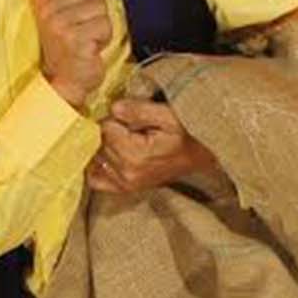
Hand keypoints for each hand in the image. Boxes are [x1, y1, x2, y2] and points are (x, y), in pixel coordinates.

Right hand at [30, 0, 113, 109]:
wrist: (64, 80)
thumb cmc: (70, 43)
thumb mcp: (75, 8)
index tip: (76, 16)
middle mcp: (48, 9)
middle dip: (96, 13)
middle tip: (82, 30)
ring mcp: (59, 25)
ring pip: (102, 9)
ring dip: (100, 27)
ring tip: (85, 40)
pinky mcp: (74, 40)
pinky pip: (105, 27)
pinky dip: (103, 39)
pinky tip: (90, 48)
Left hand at [87, 97, 213, 193]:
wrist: (200, 156)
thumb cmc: (186, 133)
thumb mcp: (168, 115)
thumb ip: (139, 110)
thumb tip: (113, 108)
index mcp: (136, 156)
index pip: (105, 128)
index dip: (115, 117)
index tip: (130, 116)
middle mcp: (126, 174)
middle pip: (99, 142)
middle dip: (110, 130)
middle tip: (131, 127)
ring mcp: (125, 184)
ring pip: (96, 156)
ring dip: (105, 146)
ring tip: (126, 139)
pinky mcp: (124, 189)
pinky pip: (96, 180)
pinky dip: (98, 166)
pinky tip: (109, 155)